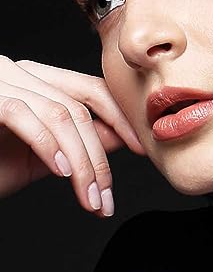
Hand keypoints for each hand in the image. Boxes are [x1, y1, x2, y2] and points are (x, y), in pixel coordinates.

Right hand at [0, 55, 145, 216]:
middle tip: (107, 195)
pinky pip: (26, 117)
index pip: (93, 90)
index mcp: (40, 81)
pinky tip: (62, 173)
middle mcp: (23, 73)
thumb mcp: (41, 153)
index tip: (141, 147)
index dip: (121, 118)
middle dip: (100, 154)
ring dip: (82, 163)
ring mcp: (3, 79)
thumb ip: (79, 139)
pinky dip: (49, 146)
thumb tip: (122, 136)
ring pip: (61, 115)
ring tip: (90, 198)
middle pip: (81, 107)